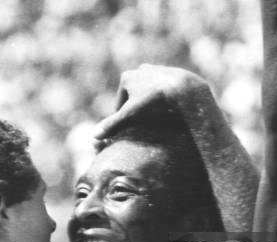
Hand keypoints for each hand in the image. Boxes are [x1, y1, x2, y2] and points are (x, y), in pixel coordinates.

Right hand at [93, 64, 210, 139]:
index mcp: (126, 77)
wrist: (182, 88)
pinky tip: (168, 109)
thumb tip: (94, 135)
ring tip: (156, 119)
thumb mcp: (131, 114)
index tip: (128, 131)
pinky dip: (163, 98)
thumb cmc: (154, 101)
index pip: (119, 103)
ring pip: (148, 92)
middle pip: (133, 97)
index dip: (122, 119)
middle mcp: (139, 70)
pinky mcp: (170, 73)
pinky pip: (163, 90)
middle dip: (136, 110)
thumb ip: (113, 124)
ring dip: (149, 103)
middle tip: (143, 126)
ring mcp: (155, 70)